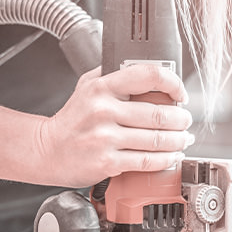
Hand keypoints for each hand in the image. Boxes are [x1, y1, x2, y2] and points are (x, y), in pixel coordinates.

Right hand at [32, 65, 193, 186]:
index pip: (148, 76)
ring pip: (158, 139)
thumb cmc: (72, 118)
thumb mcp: (87, 85)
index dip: (174, 84)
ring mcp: (105, 138)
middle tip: (186, 121)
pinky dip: (167, 159)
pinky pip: (147, 160)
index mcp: (102, 87)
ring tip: (183, 139)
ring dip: (179, 140)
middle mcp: (103, 111)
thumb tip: (150, 69)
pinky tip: (172, 156)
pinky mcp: (107, 162)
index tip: (181, 94)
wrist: (46, 150)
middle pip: (160, 114)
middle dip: (182, 119)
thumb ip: (114, 73)